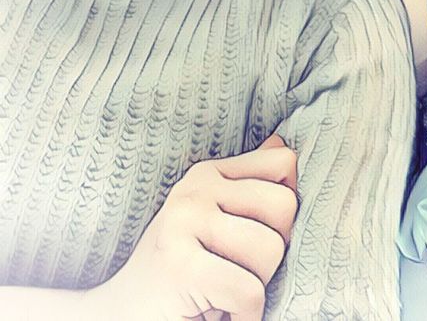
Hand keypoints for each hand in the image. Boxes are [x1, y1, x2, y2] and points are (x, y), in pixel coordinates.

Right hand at [88, 135, 297, 320]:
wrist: (120, 317)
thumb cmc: (181, 274)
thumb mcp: (215, 220)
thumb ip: (248, 184)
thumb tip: (282, 145)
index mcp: (207, 174)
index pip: (283, 163)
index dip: (283, 210)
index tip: (251, 237)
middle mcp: (194, 189)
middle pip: (284, 205)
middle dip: (272, 250)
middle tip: (236, 270)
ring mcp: (184, 223)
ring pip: (270, 249)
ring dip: (256, 287)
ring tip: (221, 291)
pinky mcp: (180, 267)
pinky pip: (250, 292)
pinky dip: (243, 316)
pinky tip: (217, 314)